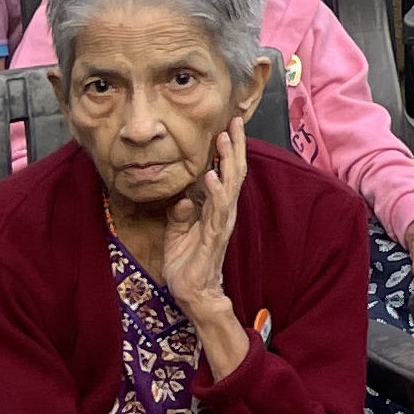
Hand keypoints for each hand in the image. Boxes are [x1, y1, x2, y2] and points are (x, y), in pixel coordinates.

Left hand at [157, 126, 248, 335]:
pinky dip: (216, 192)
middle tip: (234, 121)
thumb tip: (185, 196)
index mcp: (215, 209)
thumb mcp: (178, 231)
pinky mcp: (214, 236)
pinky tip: (213, 175)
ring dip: (228, 160)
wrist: (192, 293)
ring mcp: (221, 223)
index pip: (226, 173)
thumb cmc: (186, 262)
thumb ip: (182, 213)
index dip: (228, 151)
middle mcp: (223, 212)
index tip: (227, 126)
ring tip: (225, 138)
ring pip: (230, 185)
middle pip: (234, 172)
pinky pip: (217, 210)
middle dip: (235, 146)